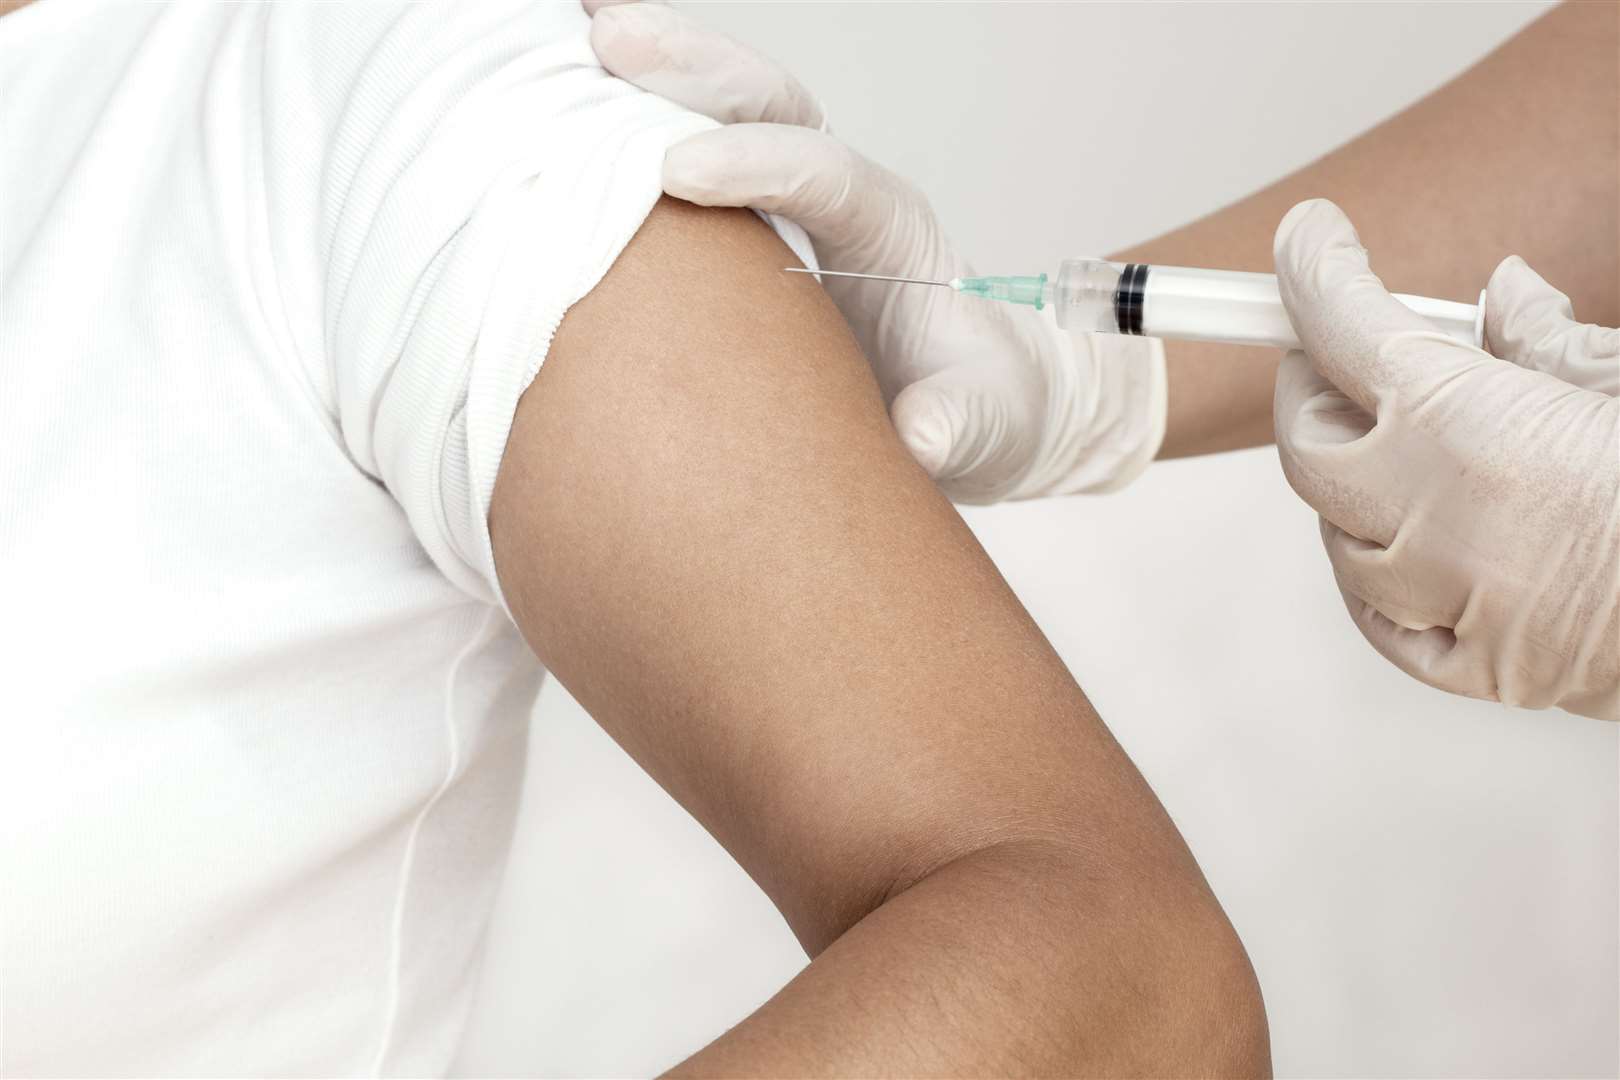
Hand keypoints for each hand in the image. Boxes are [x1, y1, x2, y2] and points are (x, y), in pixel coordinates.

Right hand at [584, 0, 1165, 501]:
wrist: (984, 402)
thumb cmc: (985, 408)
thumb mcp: (987, 425)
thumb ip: (959, 424)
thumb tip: (919, 437)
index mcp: (896, 229)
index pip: (825, 172)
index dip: (754, 163)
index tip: (676, 172)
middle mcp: (843, 197)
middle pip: (774, 108)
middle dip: (697, 71)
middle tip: (613, 40)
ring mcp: (796, 207)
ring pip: (730, 115)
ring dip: (657, 74)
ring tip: (581, 32)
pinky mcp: (760, 227)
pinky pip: (700, 158)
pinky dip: (641, 120)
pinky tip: (579, 96)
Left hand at [1273, 199, 1618, 718]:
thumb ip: (1553, 340)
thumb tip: (1508, 294)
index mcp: (1460, 423)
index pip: (1342, 327)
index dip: (1314, 271)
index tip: (1308, 237)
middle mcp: (1428, 515)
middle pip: (1310, 441)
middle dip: (1311, 387)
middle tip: (1336, 353)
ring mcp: (1444, 599)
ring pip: (1338, 537)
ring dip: (1350, 484)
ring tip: (1399, 449)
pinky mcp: (1477, 668)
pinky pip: (1384, 623)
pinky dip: (1381, 580)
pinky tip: (1410, 551)